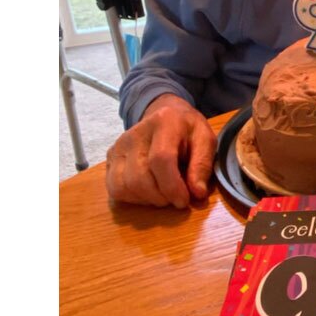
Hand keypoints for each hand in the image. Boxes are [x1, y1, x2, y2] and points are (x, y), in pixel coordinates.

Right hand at [105, 93, 214, 207]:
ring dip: (147, 199)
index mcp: (163, 122)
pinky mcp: (110, 158)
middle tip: (175, 197)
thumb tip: (196, 194)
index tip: (184, 200)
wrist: (164, 114)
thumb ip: (203, 165)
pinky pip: (115, 189)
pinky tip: (148, 192)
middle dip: (161, 197)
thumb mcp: (205, 140)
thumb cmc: (187, 130)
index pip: (160, 159)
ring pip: (124, 186)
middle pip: (139, 178)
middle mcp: (135, 133)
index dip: (172, 186)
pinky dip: (133, 198)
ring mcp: (118, 146)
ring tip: (163, 193)